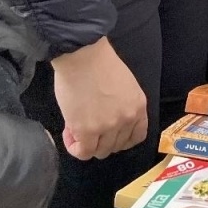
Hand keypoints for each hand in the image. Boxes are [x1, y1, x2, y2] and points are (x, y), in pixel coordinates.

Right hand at [51, 38, 147, 160]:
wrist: (83, 55)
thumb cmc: (99, 63)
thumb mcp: (124, 86)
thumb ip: (121, 106)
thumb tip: (107, 122)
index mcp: (138, 106)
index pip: (136, 137)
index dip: (120, 139)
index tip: (108, 134)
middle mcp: (127, 119)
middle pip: (116, 146)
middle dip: (100, 139)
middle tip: (86, 125)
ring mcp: (108, 126)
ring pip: (100, 151)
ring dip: (86, 143)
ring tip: (75, 126)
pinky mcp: (88, 131)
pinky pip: (83, 152)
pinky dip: (75, 147)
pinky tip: (69, 132)